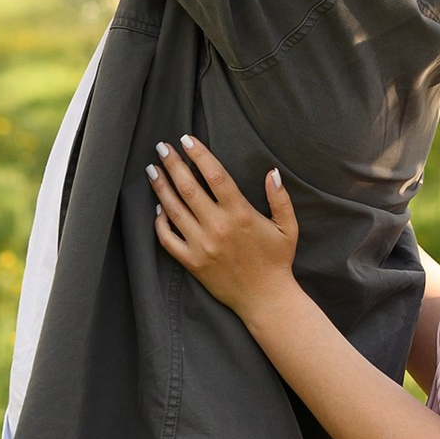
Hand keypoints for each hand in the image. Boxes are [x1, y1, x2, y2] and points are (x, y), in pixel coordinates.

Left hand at [149, 135, 299, 315]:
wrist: (266, 299)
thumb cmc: (277, 261)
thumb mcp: (288, 227)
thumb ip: (280, 198)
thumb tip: (272, 171)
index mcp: (240, 213)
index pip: (215, 176)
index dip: (199, 154)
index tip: (187, 139)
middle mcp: (218, 227)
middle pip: (188, 188)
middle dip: (172, 164)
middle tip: (162, 147)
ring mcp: (202, 245)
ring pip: (174, 210)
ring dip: (160, 187)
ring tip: (152, 170)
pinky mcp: (192, 262)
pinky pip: (168, 239)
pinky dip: (159, 222)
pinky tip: (158, 208)